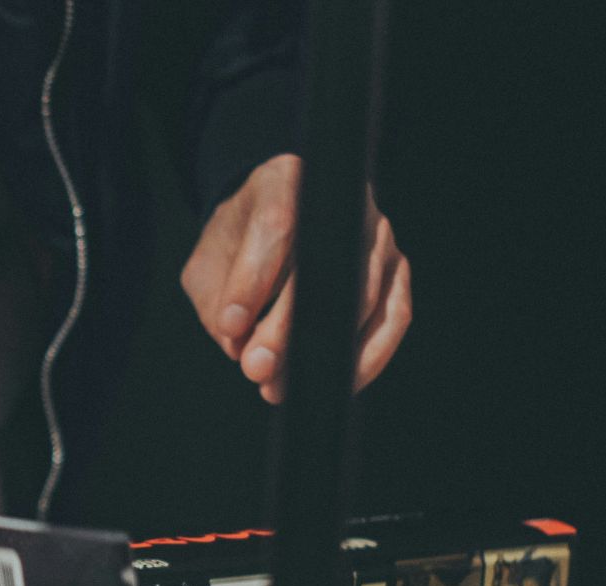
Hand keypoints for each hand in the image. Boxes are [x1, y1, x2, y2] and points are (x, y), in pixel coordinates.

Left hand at [181, 153, 411, 402]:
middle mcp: (343, 204)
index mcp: (288, 180)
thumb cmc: (236, 247)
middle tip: (255, 367)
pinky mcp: (397, 271)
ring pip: (363, 296)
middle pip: (324, 266)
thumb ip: (217, 300)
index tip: (230, 326)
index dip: (253, 279)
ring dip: (322, 349)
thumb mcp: (208, 266)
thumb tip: (239, 343)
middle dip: (285, 326)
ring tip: (277, 385)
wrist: (270, 228)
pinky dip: (365, 356)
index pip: (276, 224)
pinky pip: (394, 317)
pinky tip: (331, 381)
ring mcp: (378, 236)